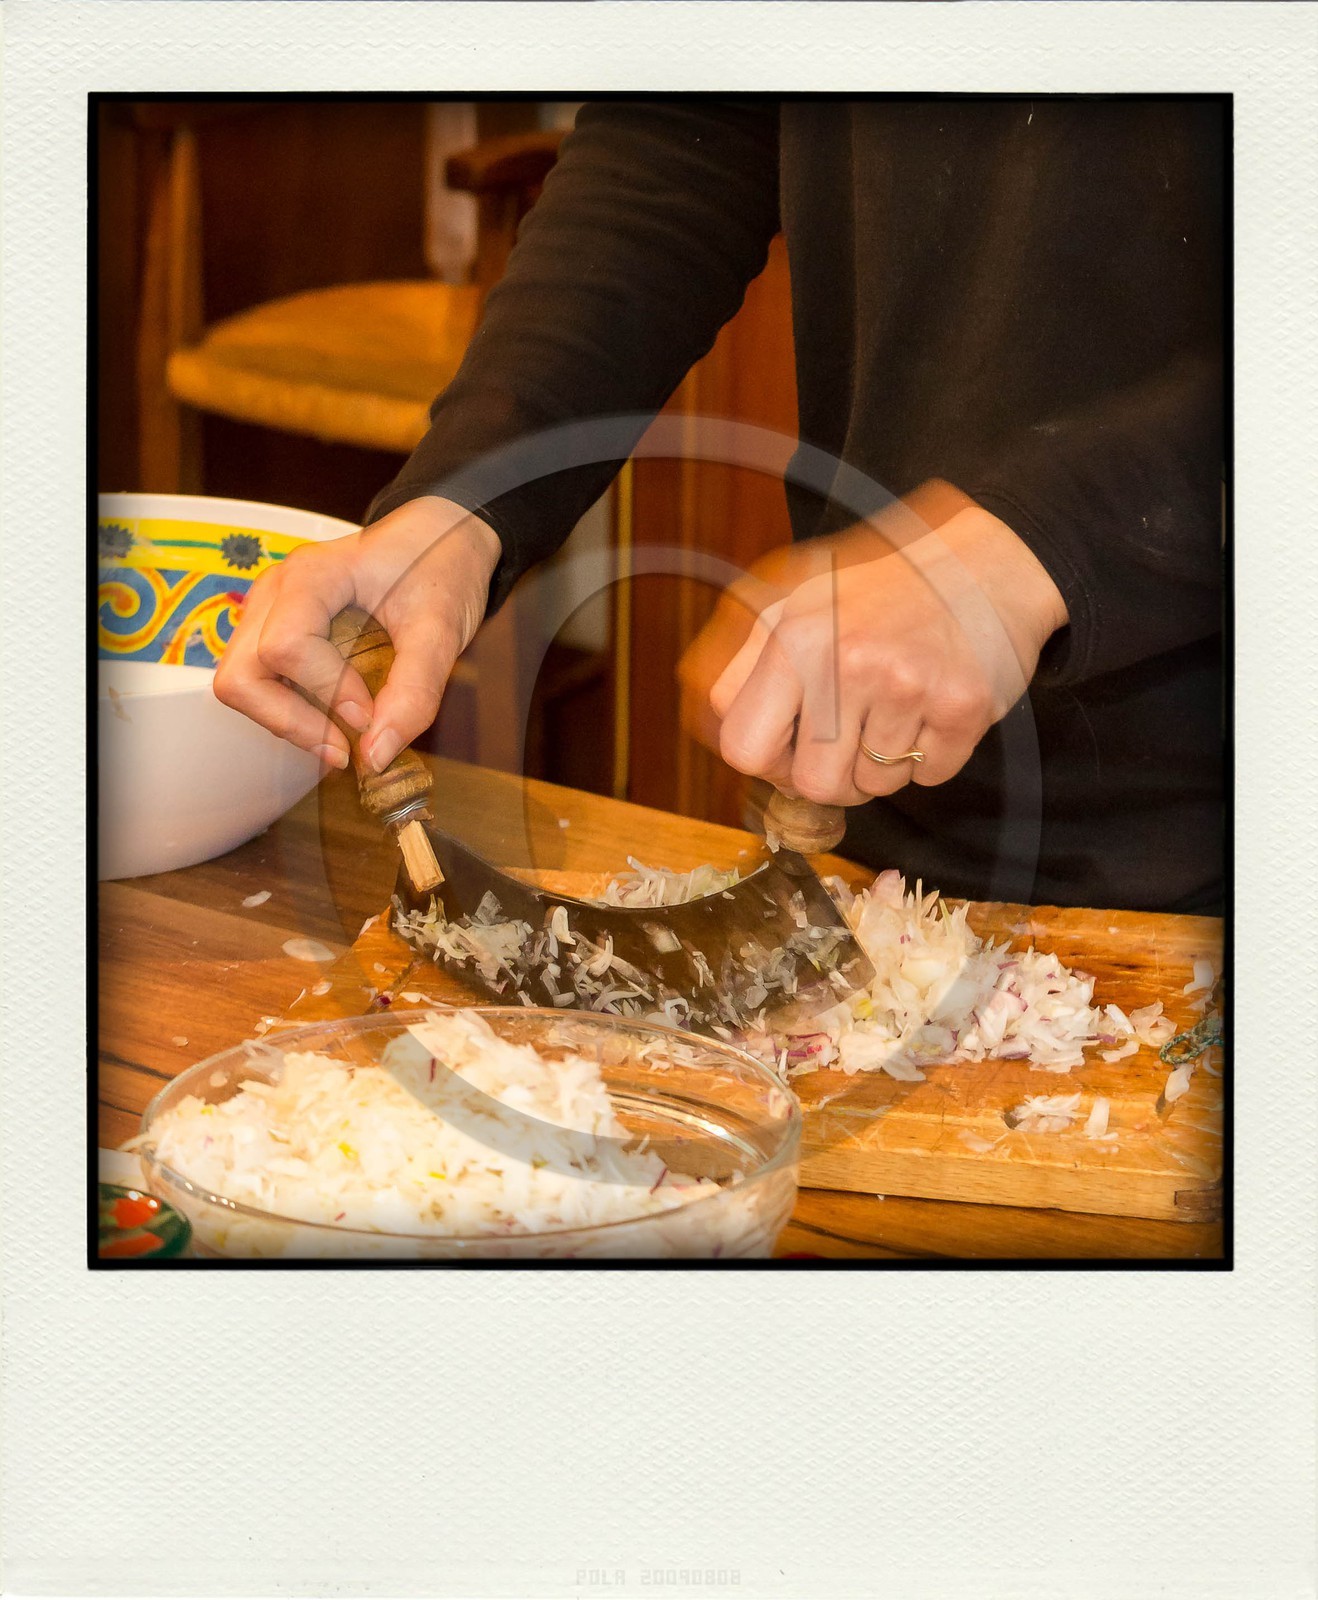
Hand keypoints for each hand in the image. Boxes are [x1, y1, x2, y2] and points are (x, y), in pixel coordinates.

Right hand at [214, 496, 501, 771]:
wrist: (440, 539)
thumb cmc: (439, 569)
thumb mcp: (441, 630)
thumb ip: (414, 692)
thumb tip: (377, 756)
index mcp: (312, 575)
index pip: (285, 647)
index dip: (325, 693)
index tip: (370, 716)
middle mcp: (276, 590)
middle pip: (241, 675)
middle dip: (289, 721)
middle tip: (343, 748)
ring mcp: (268, 610)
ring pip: (240, 683)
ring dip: (286, 720)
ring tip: (341, 737)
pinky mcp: (274, 629)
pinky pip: (260, 681)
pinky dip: (289, 710)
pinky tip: (332, 718)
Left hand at [681, 491, 1067, 806]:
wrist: (987, 561)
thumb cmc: (884, 587)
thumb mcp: (797, 601)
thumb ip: (749, 661)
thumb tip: (719, 729)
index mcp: (792, 636)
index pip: (743, 748)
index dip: (767, 761)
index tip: (790, 748)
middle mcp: (845, 661)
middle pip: (813, 784)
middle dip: (831, 776)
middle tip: (852, 743)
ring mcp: (907, 685)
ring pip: (876, 786)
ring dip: (886, 763)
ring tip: (898, 709)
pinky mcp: (962, 706)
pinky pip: (931, 776)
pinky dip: (932, 756)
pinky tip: (933, 709)